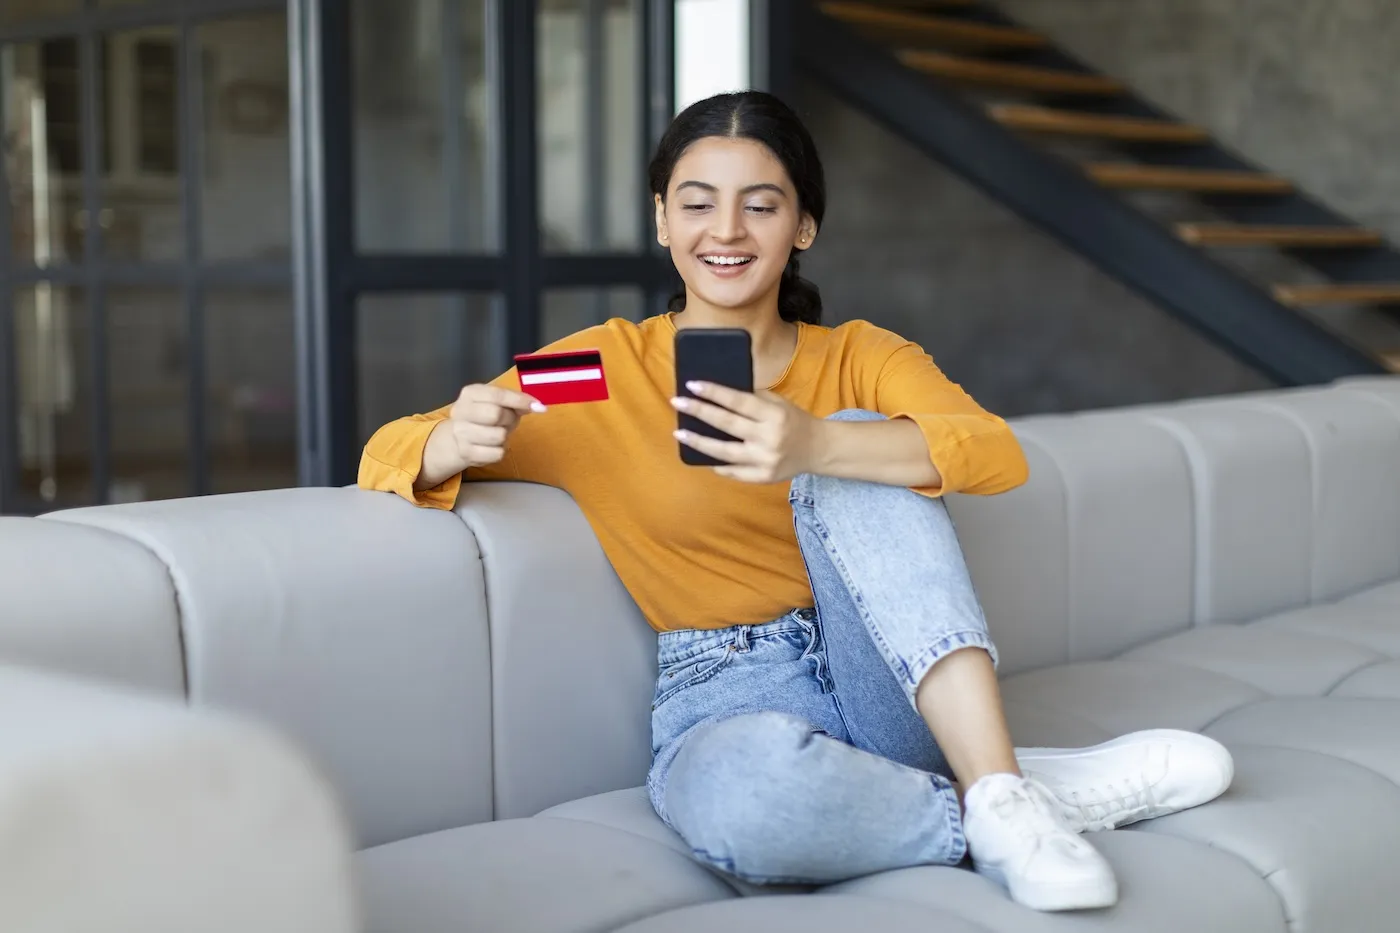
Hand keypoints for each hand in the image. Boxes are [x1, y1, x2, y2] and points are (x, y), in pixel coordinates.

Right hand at [447, 384, 544, 468]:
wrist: (456, 439)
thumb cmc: (483, 417)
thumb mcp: (496, 403)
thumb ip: (514, 401)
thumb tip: (536, 406)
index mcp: (470, 393)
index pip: (497, 394)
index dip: (520, 400)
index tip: (538, 406)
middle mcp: (461, 411)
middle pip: (496, 414)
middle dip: (509, 419)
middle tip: (507, 421)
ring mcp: (461, 433)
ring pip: (498, 436)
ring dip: (504, 437)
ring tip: (496, 433)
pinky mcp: (466, 453)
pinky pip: (496, 454)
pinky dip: (499, 451)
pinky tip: (491, 446)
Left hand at [671, 381, 825, 482]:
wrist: (817, 449)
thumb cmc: (792, 420)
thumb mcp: (778, 403)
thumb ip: (752, 398)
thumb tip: (716, 391)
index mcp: (774, 415)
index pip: (738, 401)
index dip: (714, 393)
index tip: (692, 385)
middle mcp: (769, 438)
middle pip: (727, 425)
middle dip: (699, 412)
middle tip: (677, 402)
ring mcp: (765, 461)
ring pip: (724, 453)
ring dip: (699, 442)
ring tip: (679, 432)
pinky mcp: (762, 478)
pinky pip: (732, 472)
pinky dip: (715, 463)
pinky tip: (699, 455)